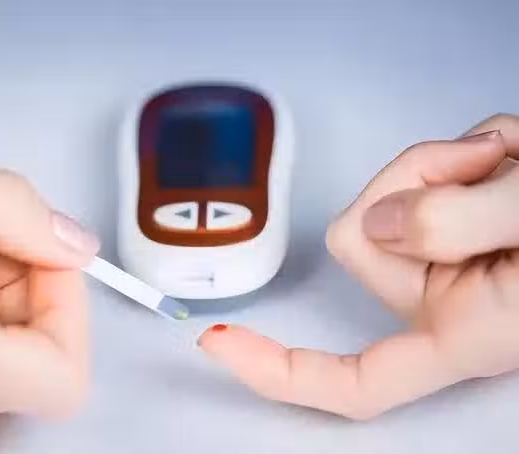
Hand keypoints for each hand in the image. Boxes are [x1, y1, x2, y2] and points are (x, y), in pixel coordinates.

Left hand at [198, 113, 518, 419]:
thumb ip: (466, 224)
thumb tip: (386, 219)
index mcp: (469, 331)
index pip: (355, 380)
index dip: (282, 371)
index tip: (220, 342)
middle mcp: (452, 299)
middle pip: (361, 236)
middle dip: (410, 182)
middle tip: (484, 164)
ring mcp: (454, 256)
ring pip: (391, 194)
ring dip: (448, 161)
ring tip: (516, 162)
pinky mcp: (461, 220)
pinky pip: (424, 170)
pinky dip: (466, 150)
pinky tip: (510, 157)